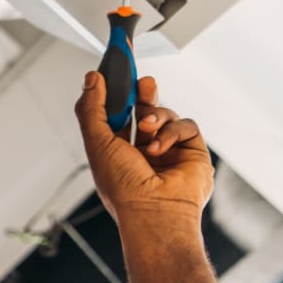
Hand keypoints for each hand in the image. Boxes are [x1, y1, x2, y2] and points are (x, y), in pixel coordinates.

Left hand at [74, 72, 213, 225]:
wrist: (155, 211)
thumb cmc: (122, 186)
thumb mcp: (97, 142)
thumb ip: (91, 109)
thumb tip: (91, 79)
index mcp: (115, 151)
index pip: (115, 114)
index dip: (115, 93)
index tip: (114, 71)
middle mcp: (141, 151)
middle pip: (143, 109)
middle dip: (142, 93)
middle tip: (142, 82)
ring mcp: (168, 151)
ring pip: (165, 114)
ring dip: (155, 117)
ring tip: (146, 130)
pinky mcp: (191, 151)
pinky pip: (185, 125)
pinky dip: (171, 132)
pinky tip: (160, 149)